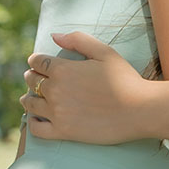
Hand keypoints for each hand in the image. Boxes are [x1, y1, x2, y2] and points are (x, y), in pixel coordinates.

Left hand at [20, 32, 149, 143]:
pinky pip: (36, 129)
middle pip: (31, 81)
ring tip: (32, 98)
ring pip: (30, 104)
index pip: (37, 62)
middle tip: (35, 79)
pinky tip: (37, 119)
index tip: (38, 63)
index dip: (36, 61)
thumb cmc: (126, 79)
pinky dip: (32, 123)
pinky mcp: (63, 132)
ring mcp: (57, 113)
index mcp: (63, 69)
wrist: (140, 110)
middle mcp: (55, 90)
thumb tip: (54, 36)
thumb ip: (78, 40)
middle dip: (32, 77)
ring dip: (28, 98)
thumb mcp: (105, 52)